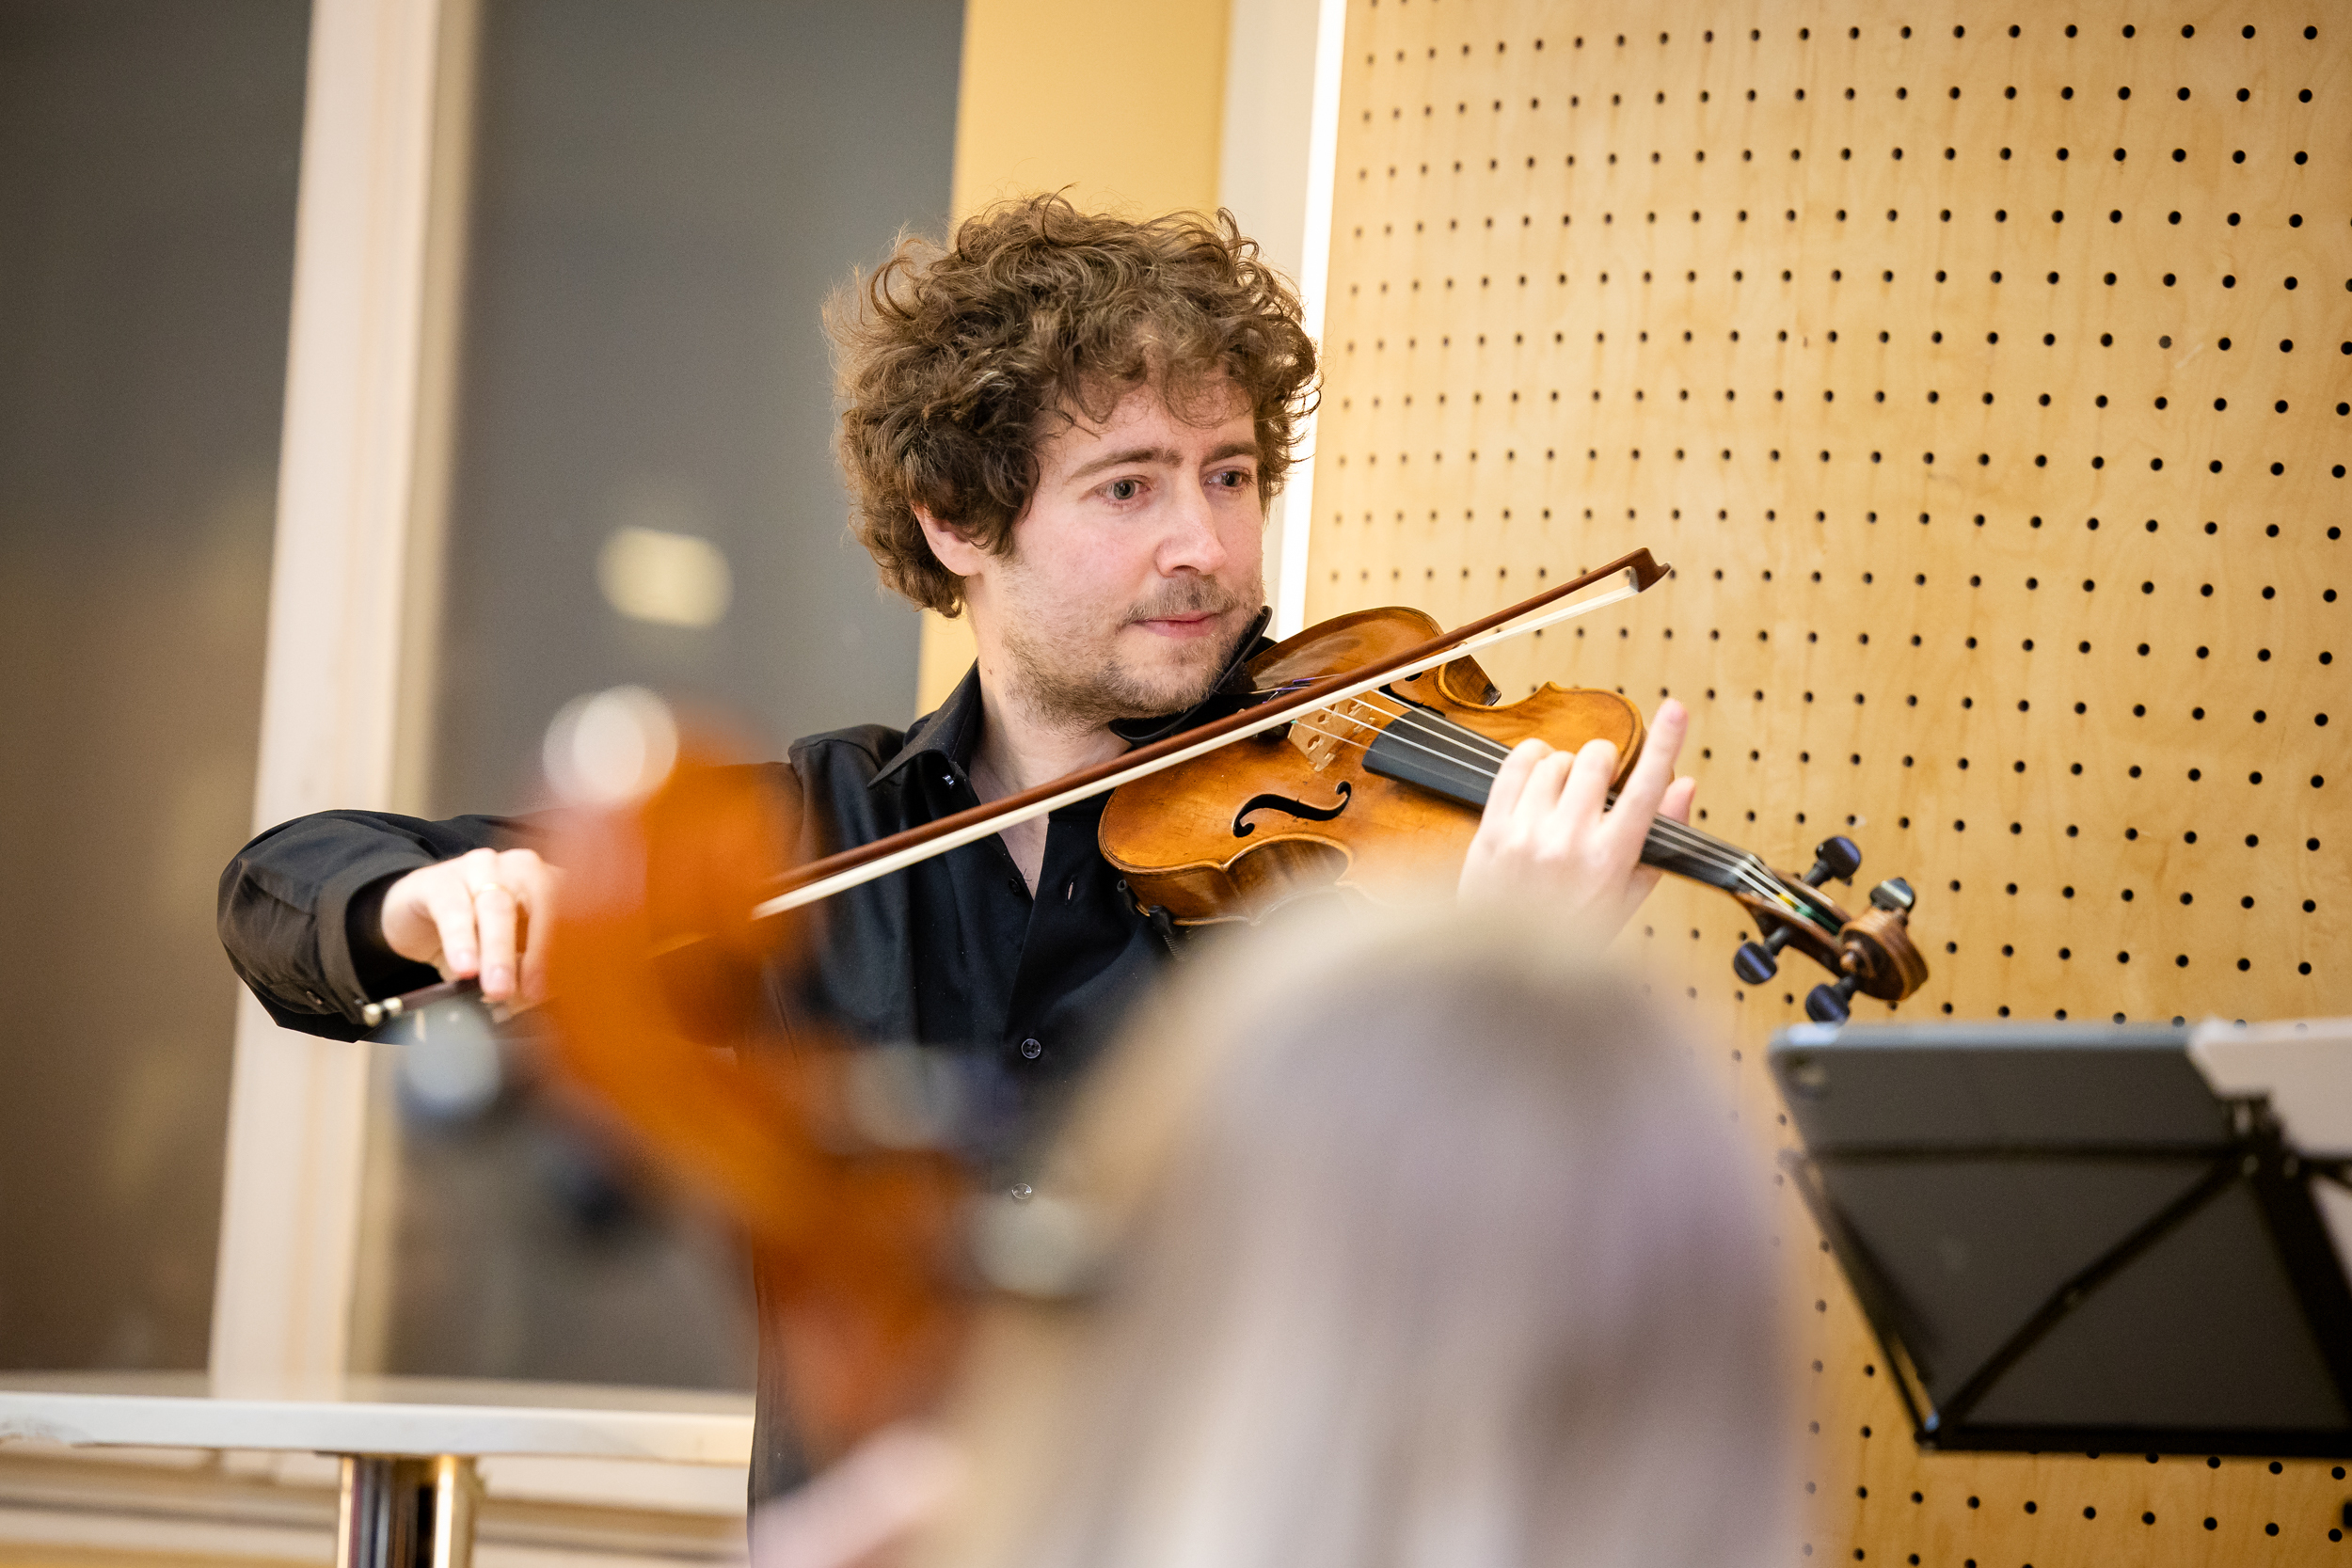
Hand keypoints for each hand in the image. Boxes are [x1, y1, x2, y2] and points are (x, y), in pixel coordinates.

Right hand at [380, 847, 557, 1003]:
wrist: (416, 916)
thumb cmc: (476, 936)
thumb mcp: (510, 956)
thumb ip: (528, 971)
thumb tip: (542, 998)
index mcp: (550, 884)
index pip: (572, 912)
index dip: (570, 951)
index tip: (565, 990)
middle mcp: (521, 869)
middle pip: (541, 904)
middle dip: (539, 953)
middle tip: (532, 993)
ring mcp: (480, 868)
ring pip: (496, 908)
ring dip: (499, 952)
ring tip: (497, 988)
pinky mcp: (439, 880)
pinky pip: (452, 909)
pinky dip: (460, 941)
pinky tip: (463, 967)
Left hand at [1456, 698, 1697, 939]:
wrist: (1505, 964)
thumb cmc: (1570, 934)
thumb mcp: (1628, 898)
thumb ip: (1659, 839)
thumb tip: (1685, 787)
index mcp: (1610, 859)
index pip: (1647, 787)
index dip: (1666, 742)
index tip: (1675, 709)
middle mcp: (1569, 841)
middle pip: (1595, 759)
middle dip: (1602, 763)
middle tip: (1596, 784)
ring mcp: (1527, 833)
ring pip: (1554, 760)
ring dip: (1563, 768)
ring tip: (1561, 796)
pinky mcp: (1492, 829)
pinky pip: (1514, 765)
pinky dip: (1529, 759)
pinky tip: (1535, 774)